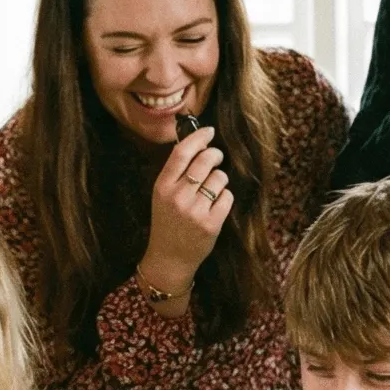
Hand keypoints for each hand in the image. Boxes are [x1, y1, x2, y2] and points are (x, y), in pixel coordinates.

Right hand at [140, 124, 232, 293]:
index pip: (182, 152)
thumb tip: (198, 145)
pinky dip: (225, 198)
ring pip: (219, 178)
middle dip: (215, 155)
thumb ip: (176, 173)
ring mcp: (195, 210)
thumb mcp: (162, 195)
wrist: (169, 258)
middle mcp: (178, 196)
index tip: (209, 131)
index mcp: (162, 186)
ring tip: (212, 190)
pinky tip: (216, 206)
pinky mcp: (211, 223)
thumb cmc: (168, 223)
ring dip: (220, 180)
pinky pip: (227, 196)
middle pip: (205, 160)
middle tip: (216, 158)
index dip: (198, 137)